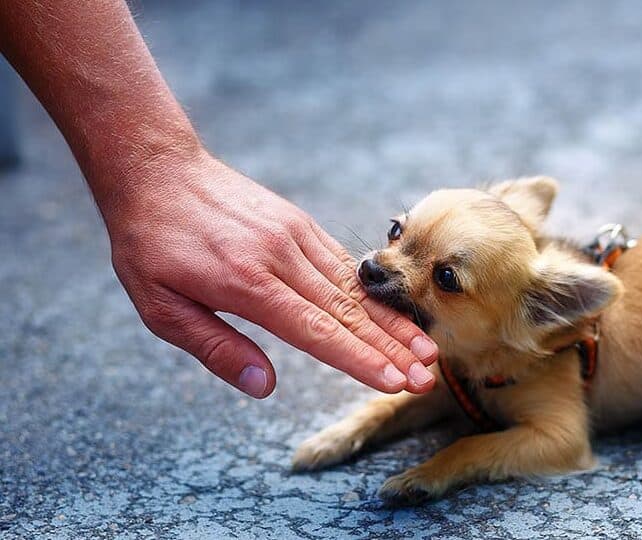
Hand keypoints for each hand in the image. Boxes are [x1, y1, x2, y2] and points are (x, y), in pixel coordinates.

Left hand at [99, 149, 437, 397]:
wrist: (158, 169)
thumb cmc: (151, 244)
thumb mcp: (160, 306)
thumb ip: (215, 348)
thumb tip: (264, 386)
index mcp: (246, 283)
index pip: (316, 330)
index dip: (358, 359)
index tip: (394, 382)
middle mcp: (280, 257)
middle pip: (348, 311)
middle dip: (392, 349)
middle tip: (426, 378)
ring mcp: (295, 235)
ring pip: (354, 288)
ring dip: (393, 323)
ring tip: (426, 350)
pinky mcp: (299, 223)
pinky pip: (342, 263)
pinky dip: (371, 294)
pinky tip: (392, 315)